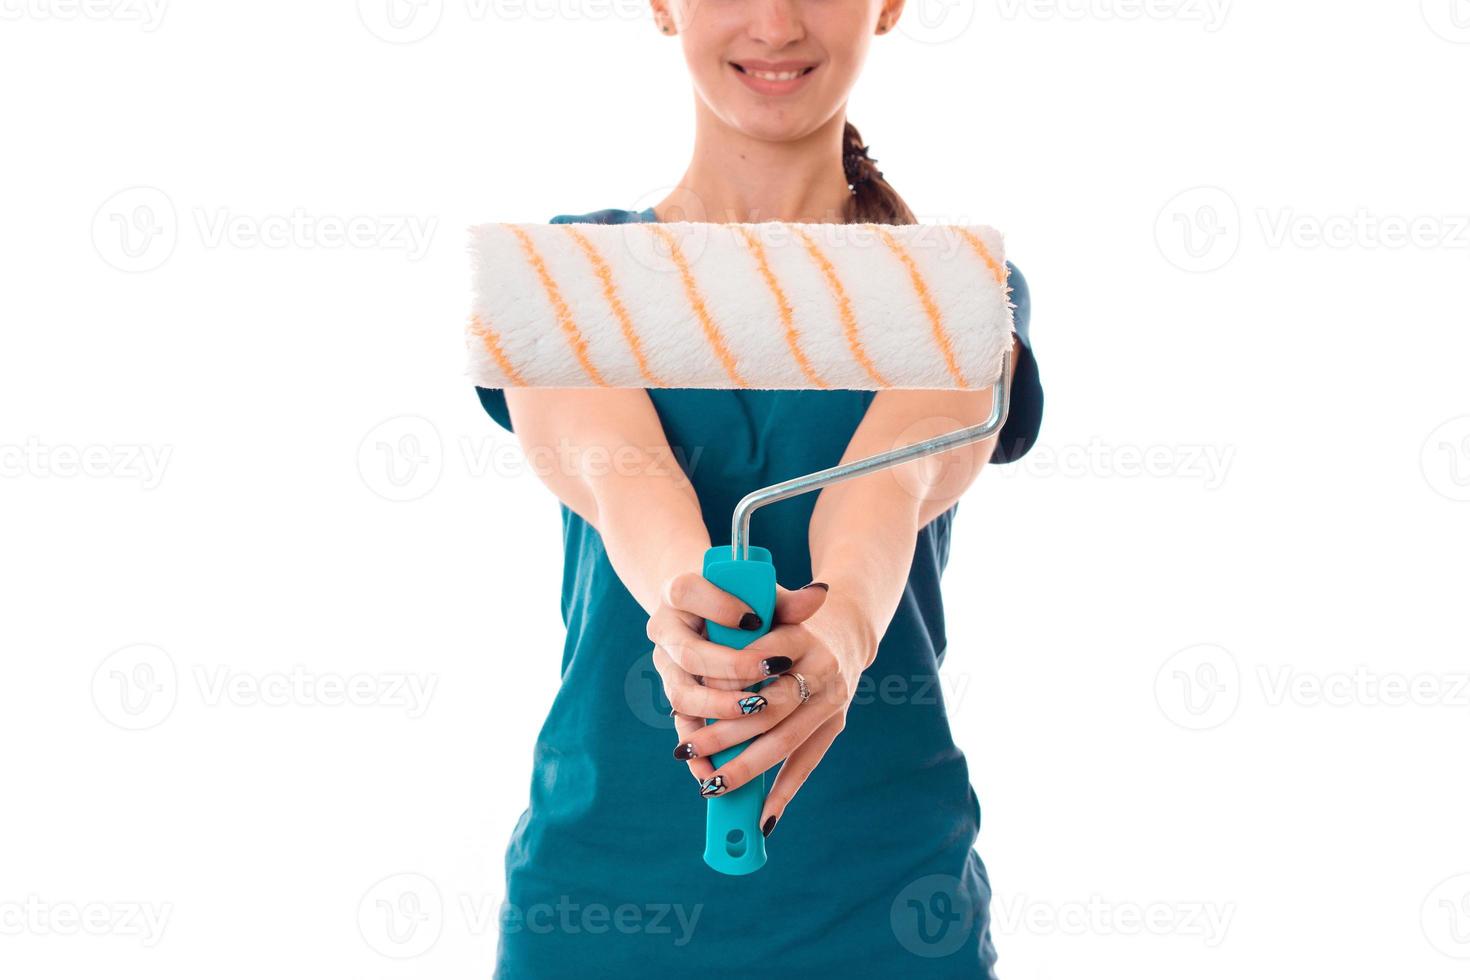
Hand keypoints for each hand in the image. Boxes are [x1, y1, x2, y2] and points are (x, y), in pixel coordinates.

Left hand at [646, 571, 871, 837]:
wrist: (843, 633)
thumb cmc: (783, 626)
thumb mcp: (764, 614)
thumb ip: (733, 624)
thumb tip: (697, 663)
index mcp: (798, 637)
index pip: (755, 664)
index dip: (722, 686)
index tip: (688, 704)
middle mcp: (821, 669)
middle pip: (769, 709)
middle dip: (726, 734)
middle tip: (688, 749)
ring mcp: (832, 700)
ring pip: (784, 740)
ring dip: (747, 767)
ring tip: (710, 784)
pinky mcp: (835, 725)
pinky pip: (807, 762)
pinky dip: (783, 791)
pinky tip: (761, 817)